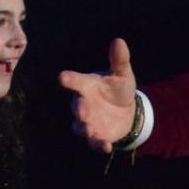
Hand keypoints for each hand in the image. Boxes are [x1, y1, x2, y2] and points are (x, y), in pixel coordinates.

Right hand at [58, 38, 137, 153]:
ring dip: (84, 129)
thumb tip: (119, 41)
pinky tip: (106, 147)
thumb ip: (119, 60)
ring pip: (81, 127)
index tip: (62, 77)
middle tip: (81, 111)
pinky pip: (94, 142)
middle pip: (77, 107)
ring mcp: (88, 122)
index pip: (75, 81)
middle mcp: (83, 104)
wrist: (126, 111)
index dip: (69, 79)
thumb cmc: (118, 88)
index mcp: (87, 86)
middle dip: (79, 109)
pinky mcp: (96, 136)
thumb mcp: (122, 74)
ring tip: (89, 131)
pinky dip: (98, 145)